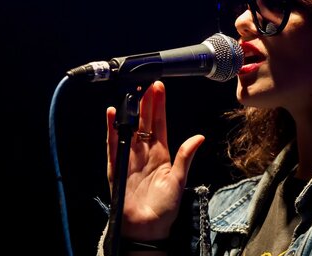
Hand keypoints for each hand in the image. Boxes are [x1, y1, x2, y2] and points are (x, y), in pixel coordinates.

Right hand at [106, 80, 204, 240]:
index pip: (158, 124)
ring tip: (130, 93)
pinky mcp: (116, 167)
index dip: (158, 106)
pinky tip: (111, 115)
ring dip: (129, 112)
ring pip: (128, 129)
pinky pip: (113, 146)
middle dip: (144, 103)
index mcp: (160, 154)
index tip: (158, 88)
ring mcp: (129, 158)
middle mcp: (144, 153)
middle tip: (145, 83)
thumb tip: (200, 136)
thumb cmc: (165, 207)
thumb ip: (186, 156)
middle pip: (143, 122)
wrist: (147, 228)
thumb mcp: (179, 180)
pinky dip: (111, 130)